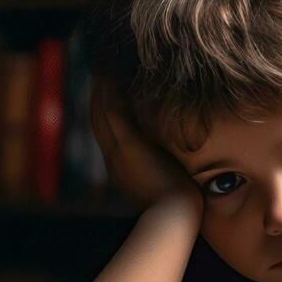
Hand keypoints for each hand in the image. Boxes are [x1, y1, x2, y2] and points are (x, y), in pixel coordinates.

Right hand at [89, 78, 201, 214]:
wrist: (175, 218)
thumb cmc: (180, 208)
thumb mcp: (170, 184)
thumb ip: (170, 171)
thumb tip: (182, 165)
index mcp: (122, 168)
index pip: (109, 132)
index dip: (106, 110)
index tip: (110, 89)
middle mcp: (114, 158)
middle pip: (99, 118)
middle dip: (99, 93)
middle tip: (101, 67)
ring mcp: (118, 152)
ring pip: (101, 112)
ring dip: (101, 87)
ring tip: (104, 63)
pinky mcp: (128, 147)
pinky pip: (113, 112)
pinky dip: (109, 92)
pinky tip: (110, 72)